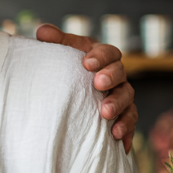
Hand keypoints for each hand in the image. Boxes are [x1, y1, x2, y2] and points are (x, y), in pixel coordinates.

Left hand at [35, 24, 136, 152]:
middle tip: (98, 85)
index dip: (100, 56)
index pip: (108, 52)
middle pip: (121, 74)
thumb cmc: (67, 69)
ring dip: (118, 106)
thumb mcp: (61, 54)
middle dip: (111, 78)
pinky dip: (126, 130)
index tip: (87, 63)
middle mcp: (116, 76)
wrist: (72, 94)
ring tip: (106, 115)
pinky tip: (118, 140)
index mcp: (102, 58)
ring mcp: (121, 96)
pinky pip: (129, 122)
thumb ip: (55, 42)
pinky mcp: (122, 117)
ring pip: (127, 99)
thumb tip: (42, 31)